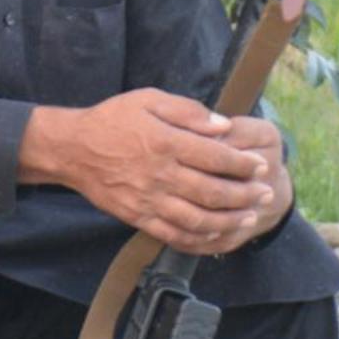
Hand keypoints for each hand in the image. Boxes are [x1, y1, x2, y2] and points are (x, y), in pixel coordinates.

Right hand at [18, 89, 287, 255]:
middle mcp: (161, 174)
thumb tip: (222, 126)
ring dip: (230, 220)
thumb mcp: (148, 99)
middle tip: (266, 193)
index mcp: (166, 142)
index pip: (216, 157)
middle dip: (246, 195)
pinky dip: (200, 239)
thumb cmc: (112, 120)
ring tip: (249, 217)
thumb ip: (187, 111)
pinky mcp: (139, 217)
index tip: (260, 167)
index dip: (243, 165)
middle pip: (214, 191)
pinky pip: (175, 234)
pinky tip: (217, 235)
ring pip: (199, 218)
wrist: (72, 149)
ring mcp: (150, 200)